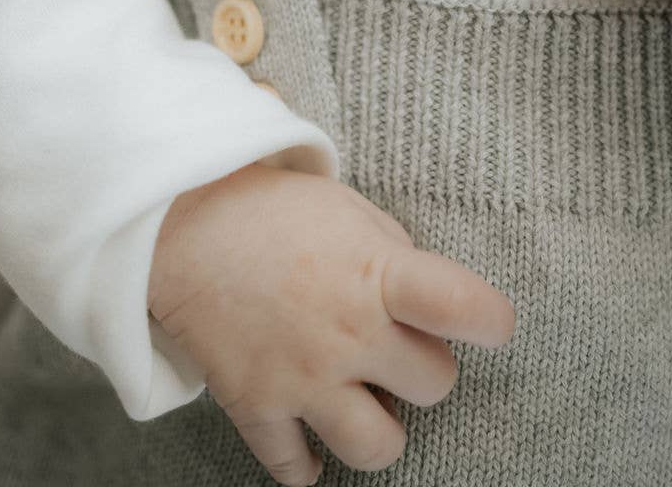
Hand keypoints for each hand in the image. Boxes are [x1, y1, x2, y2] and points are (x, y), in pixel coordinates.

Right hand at [148, 161, 514, 485]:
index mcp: (377, 273)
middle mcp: (347, 332)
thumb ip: (395, 258)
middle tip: (392, 344)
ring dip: (377, 426)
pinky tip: (306, 432)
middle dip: (421, 366)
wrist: (181, 221)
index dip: (491, 321)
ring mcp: (302, 377)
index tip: (488, 324)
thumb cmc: (273, 210)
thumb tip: (430, 305)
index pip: (466, 310)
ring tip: (358, 397)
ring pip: (380, 449)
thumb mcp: (349, 211)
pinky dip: (305, 459)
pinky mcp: (256, 407)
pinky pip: (297, 470)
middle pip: (435, 386)